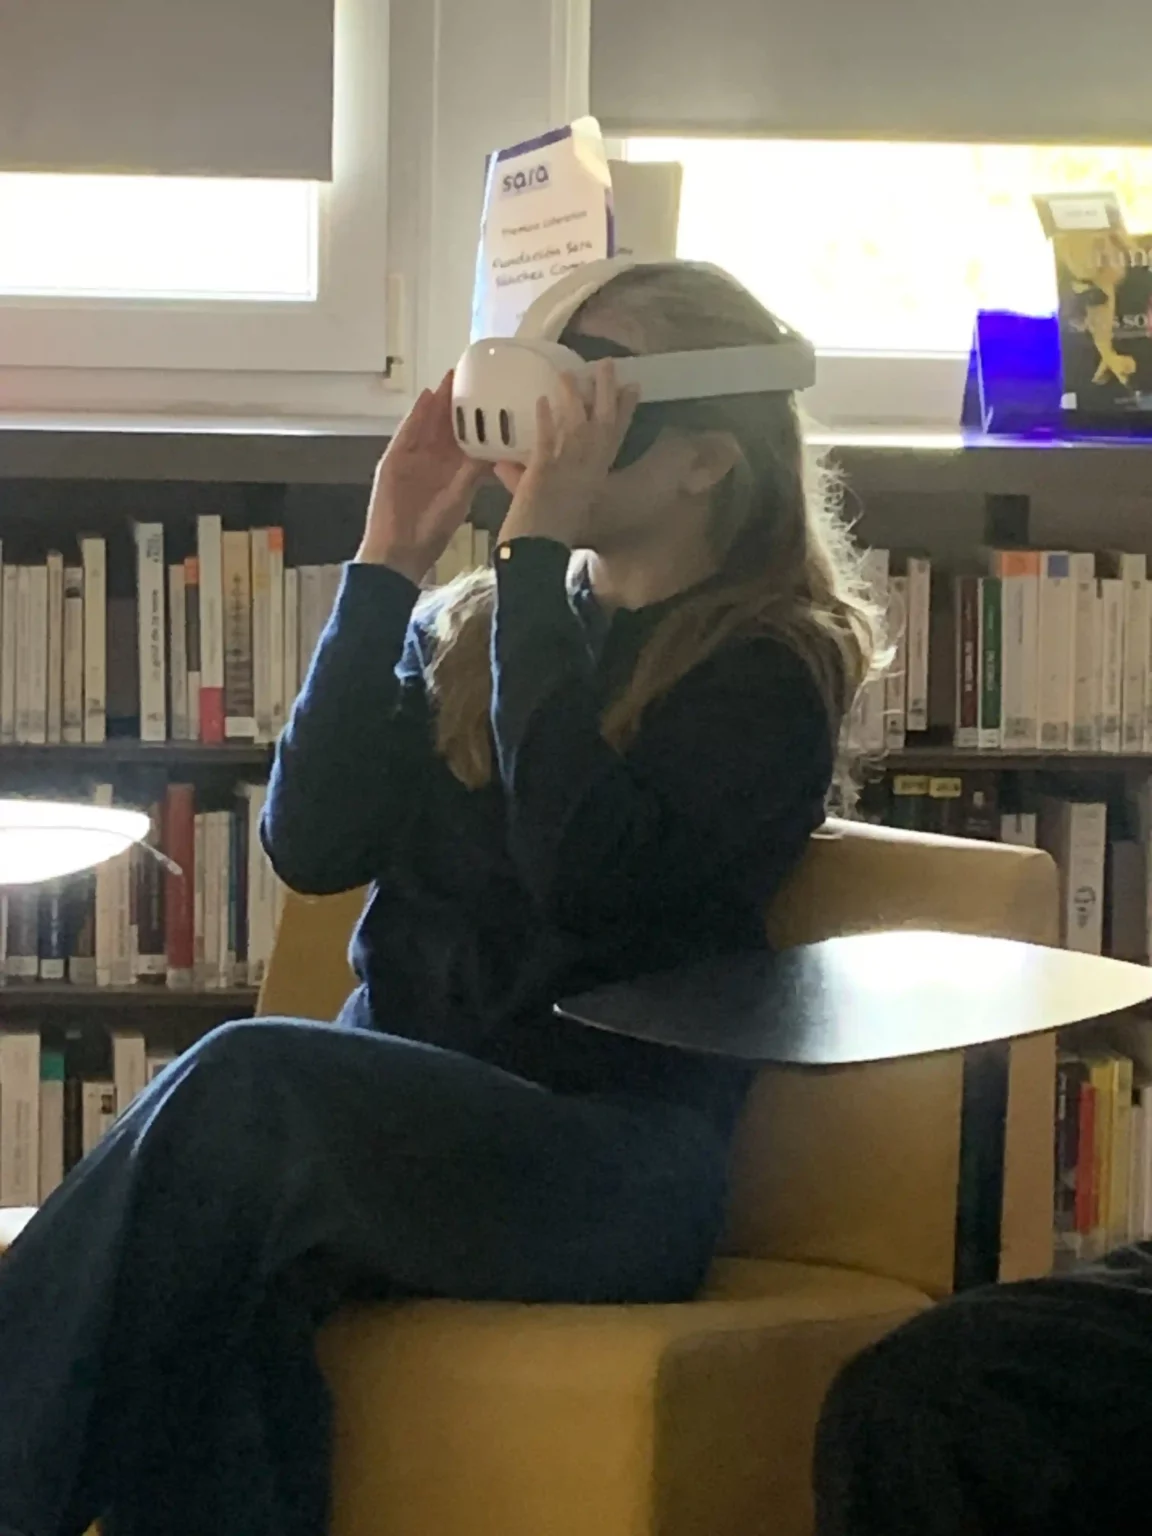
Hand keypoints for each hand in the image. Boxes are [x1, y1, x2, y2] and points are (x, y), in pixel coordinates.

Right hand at [357, 372, 486, 583]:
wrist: (398, 551)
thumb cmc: (431, 533)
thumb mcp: (461, 499)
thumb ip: (474, 474)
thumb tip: (496, 452)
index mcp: (450, 470)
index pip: (465, 438)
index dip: (476, 418)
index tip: (491, 397)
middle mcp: (431, 460)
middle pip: (445, 425)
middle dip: (456, 402)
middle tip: (470, 375)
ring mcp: (411, 458)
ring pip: (427, 423)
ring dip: (438, 401)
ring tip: (451, 378)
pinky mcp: (394, 459)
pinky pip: (406, 432)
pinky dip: (416, 415)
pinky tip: (427, 397)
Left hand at [494, 361, 638, 547]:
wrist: (539, 550)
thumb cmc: (551, 532)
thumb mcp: (552, 501)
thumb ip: (532, 477)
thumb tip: (503, 463)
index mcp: (598, 476)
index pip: (616, 436)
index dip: (625, 410)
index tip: (632, 387)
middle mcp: (589, 467)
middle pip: (605, 421)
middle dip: (607, 391)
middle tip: (609, 364)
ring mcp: (569, 466)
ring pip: (577, 423)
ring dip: (573, 396)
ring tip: (567, 372)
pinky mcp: (546, 469)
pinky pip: (547, 437)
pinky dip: (544, 419)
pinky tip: (540, 400)